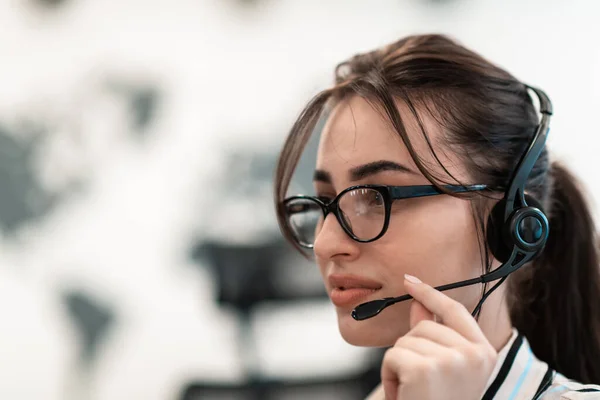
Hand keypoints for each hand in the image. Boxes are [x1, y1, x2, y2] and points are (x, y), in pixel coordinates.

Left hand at [381, 274, 497, 399]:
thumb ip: (431, 334)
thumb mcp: (440, 369)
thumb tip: (417, 302)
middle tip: (420, 382)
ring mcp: (451, 361)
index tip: (410, 281)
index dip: (431, 293)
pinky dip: (389, 374)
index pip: (455, 311)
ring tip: (414, 390)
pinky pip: (393, 355)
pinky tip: (404, 394)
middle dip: (411, 349)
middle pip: (424, 325)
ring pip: (406, 339)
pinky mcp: (425, 369)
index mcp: (484, 354)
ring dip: (399, 364)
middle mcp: (473, 355)